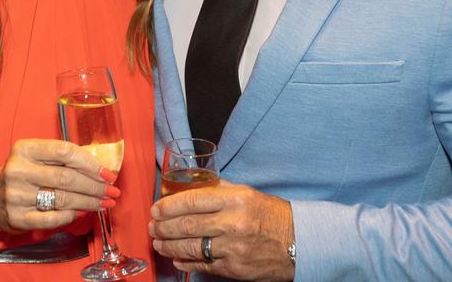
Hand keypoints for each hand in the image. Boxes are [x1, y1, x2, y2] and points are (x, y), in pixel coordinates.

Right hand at [0, 138, 119, 232]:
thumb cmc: (21, 174)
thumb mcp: (34, 157)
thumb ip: (61, 159)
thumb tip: (100, 170)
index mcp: (24, 149)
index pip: (64, 152)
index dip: (90, 163)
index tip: (108, 173)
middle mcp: (18, 170)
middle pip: (67, 177)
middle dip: (95, 186)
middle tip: (112, 191)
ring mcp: (16, 195)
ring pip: (63, 199)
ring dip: (89, 202)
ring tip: (104, 203)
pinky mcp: (17, 217)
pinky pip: (53, 218)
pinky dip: (71, 215)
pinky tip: (81, 212)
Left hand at [150, 180, 293, 281]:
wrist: (299, 243)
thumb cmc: (271, 215)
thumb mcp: (247, 193)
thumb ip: (219, 189)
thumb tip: (192, 184)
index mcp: (236, 200)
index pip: (193, 200)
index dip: (169, 206)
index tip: (156, 208)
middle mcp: (233, 223)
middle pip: (187, 225)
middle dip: (164, 227)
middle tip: (153, 226)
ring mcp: (233, 248)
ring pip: (191, 247)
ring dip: (169, 245)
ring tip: (158, 242)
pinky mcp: (234, 268)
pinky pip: (203, 265)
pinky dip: (185, 262)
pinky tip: (176, 257)